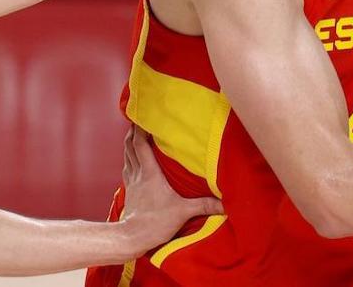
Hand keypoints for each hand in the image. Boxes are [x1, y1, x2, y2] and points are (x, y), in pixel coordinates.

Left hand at [118, 126, 221, 253]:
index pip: (140, 144)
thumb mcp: (183, 212)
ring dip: (129, 144)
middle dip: (132, 132)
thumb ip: (204, 205)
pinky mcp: (129, 192)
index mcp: (150, 173)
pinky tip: (133, 161)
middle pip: (130, 146)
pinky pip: (128, 169)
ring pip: (127, 156)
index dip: (139, 129)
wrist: (132, 237)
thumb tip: (225, 202)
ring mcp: (132, 183)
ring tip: (134, 135)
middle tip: (138, 120)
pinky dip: (129, 159)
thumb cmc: (156, 222)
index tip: (142, 116)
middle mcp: (138, 174)